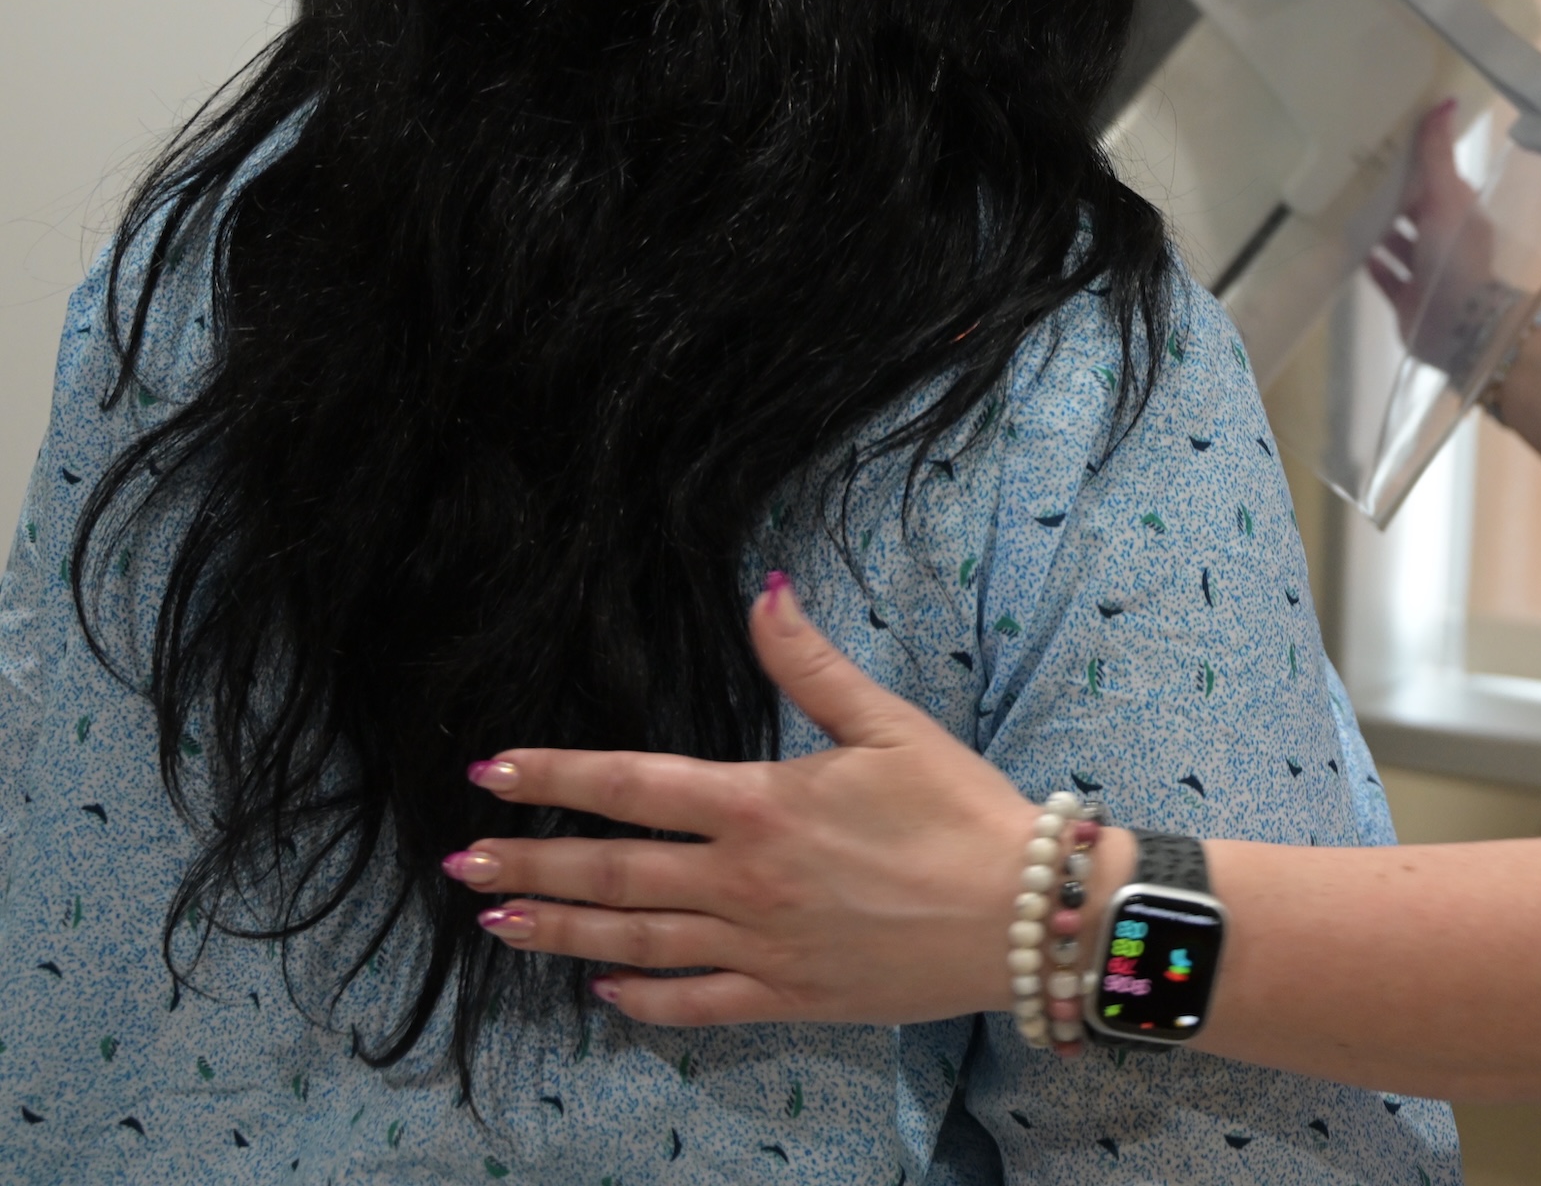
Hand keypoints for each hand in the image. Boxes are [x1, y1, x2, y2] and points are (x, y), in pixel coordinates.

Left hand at [445, 575, 1114, 1026]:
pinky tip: (603, 992)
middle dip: (529, 866)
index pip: (632, 787)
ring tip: (497, 925)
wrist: (1026, 913)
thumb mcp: (890, 723)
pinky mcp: (790, 998)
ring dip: (559, 934)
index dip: (555, 778)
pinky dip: (642, 1000)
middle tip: (459, 865)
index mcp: (762, 804)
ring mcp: (761, 947)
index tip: (490, 774)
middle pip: (614, 873)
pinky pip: (696, 1004)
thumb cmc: (962, 810)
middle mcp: (745, 880)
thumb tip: (764, 591)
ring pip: (637, 942)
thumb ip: (811, 664)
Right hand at [1366, 98, 1505, 370]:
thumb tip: (1446, 101)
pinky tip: (1357, 251)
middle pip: (1418, 212)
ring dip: (1382, 231)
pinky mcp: (1409, 299)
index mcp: (1461, 213)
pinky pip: (1389, 277)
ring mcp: (1426, 272)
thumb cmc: (1454, 255)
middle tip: (1359, 176)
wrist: (1457, 326)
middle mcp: (1446, 241)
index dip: (1419, 166)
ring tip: (1350, 210)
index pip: (1439, 182)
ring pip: (1401, 245)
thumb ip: (1438, 155)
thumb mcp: (1446, 197)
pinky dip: (1375, 265)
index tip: (1390, 147)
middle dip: (1396, 198)